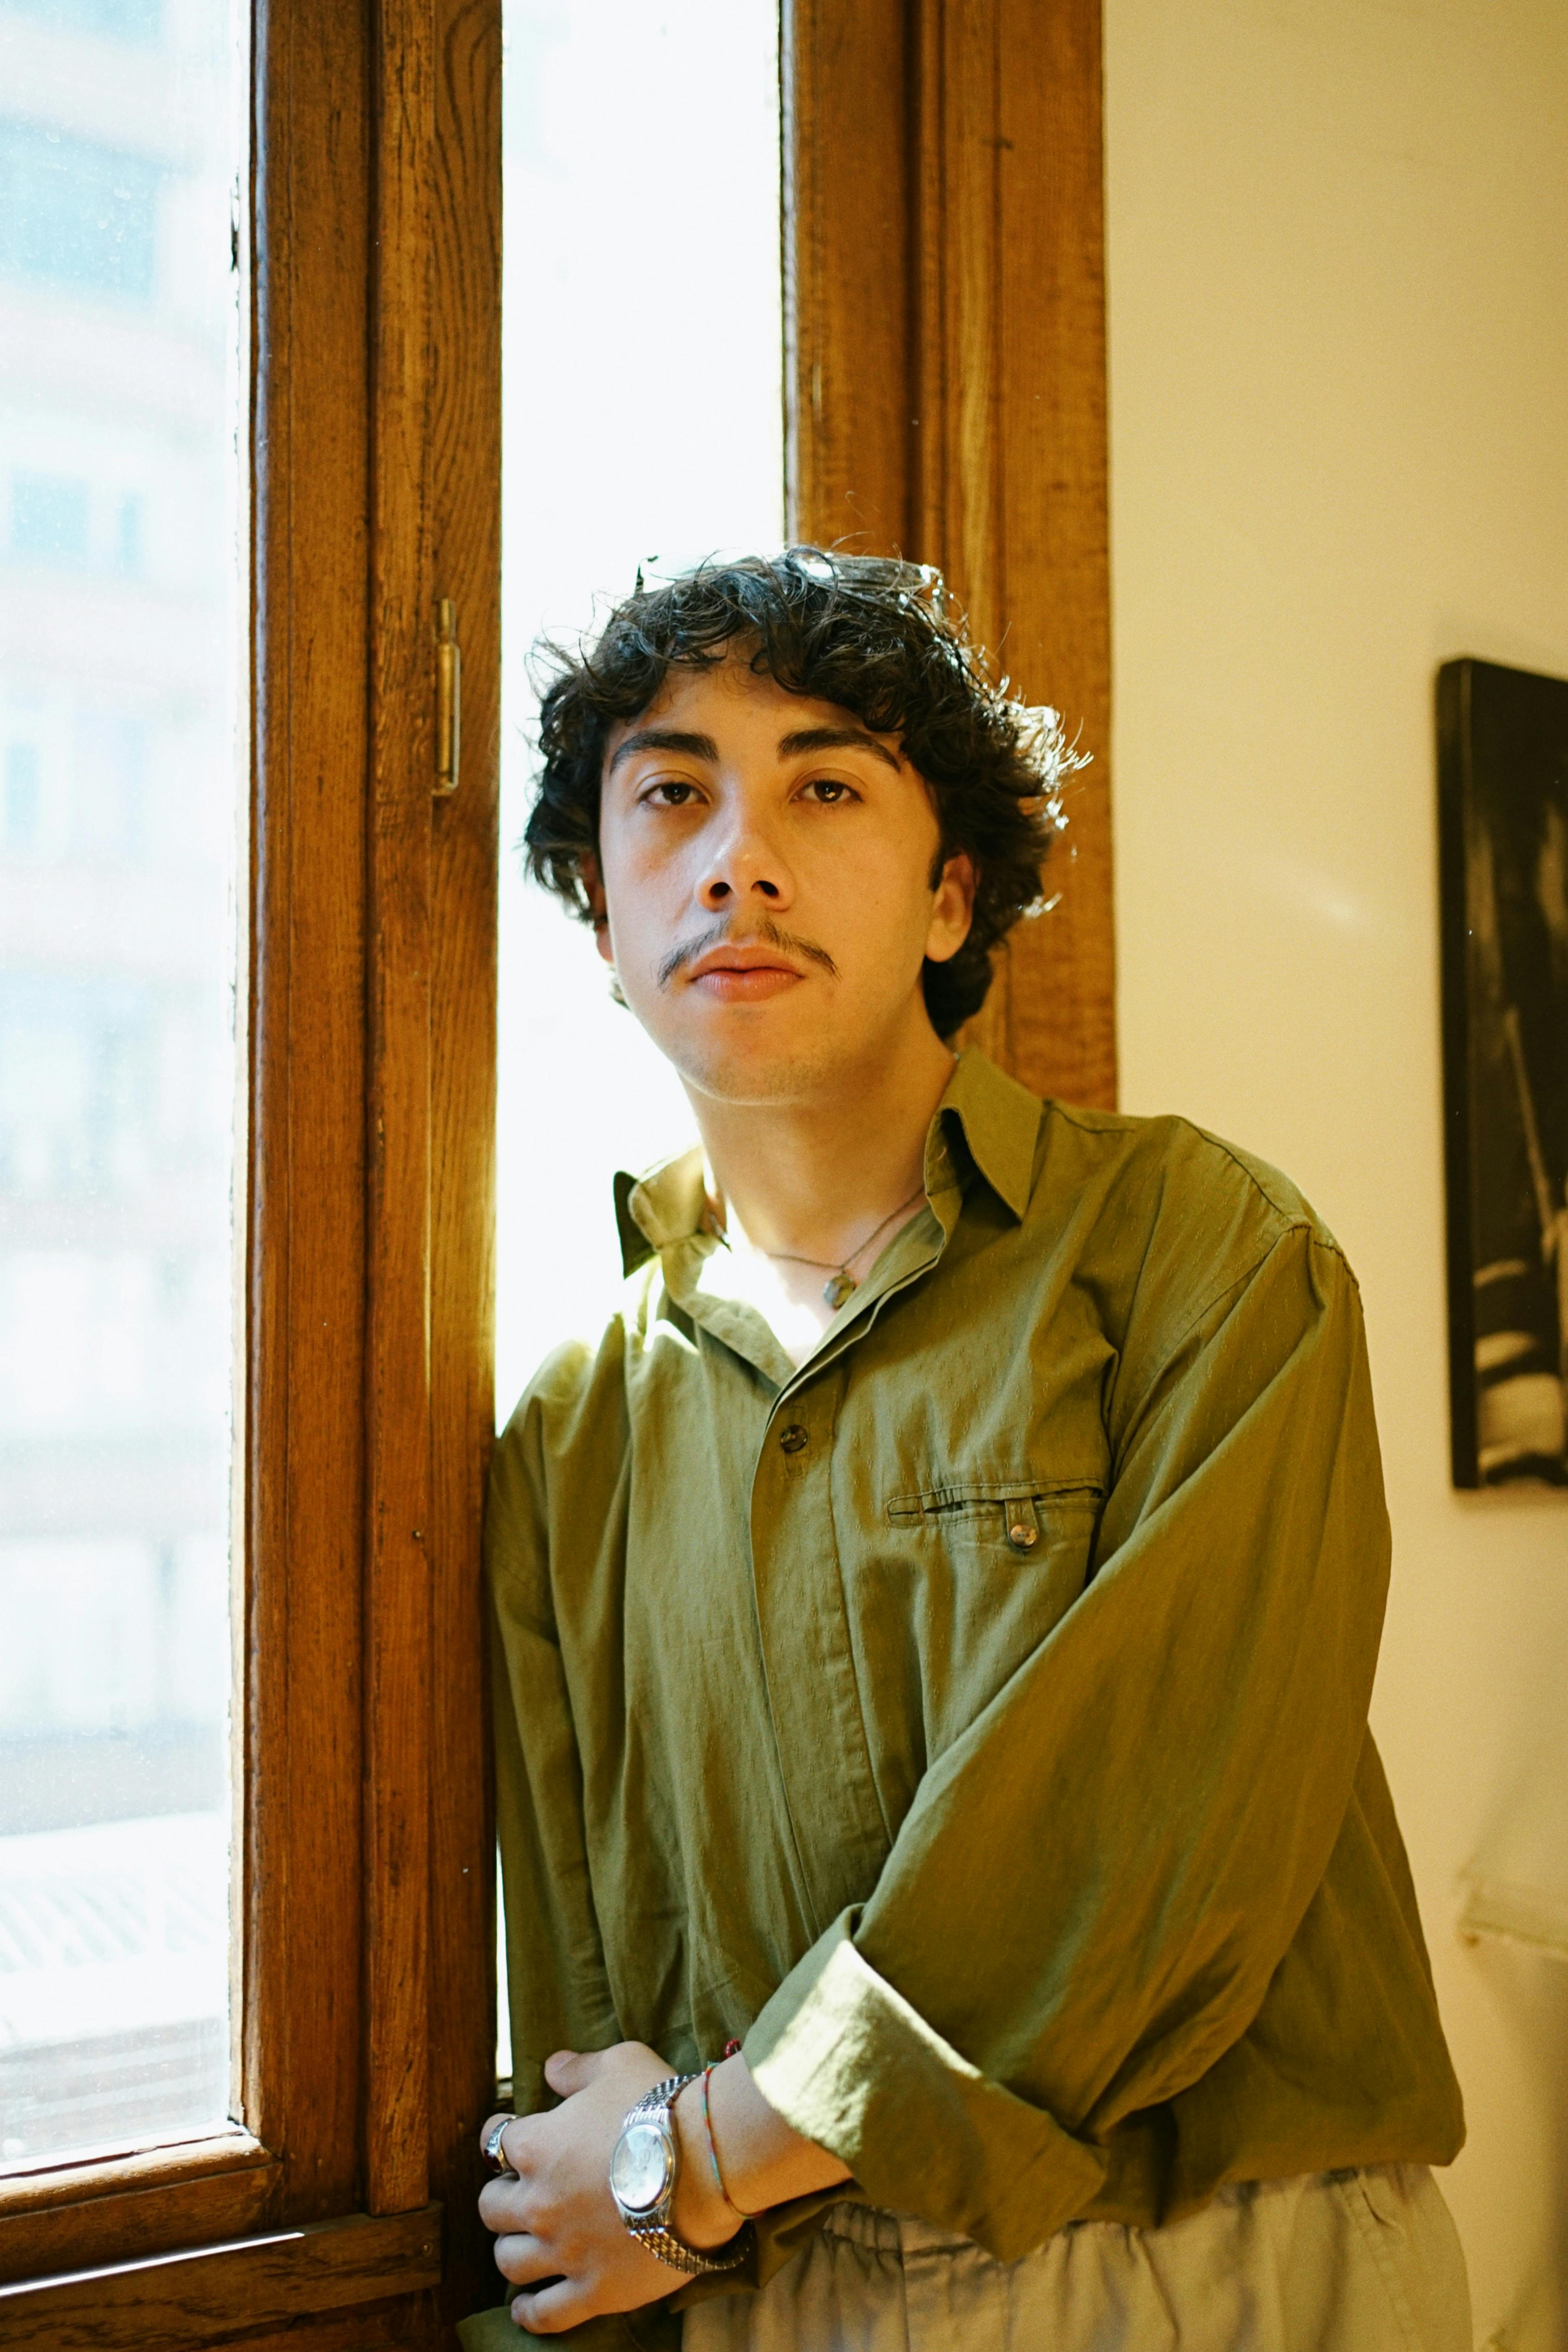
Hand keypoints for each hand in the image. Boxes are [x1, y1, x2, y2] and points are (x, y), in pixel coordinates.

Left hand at [476, 2043, 738, 2335]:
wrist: (705, 2163)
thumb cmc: (660, 2107)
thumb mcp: (619, 2064)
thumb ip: (578, 2069)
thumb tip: (551, 2067)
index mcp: (537, 2147)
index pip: (496, 2143)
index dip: (501, 2138)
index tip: (508, 2139)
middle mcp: (539, 2202)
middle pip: (492, 2208)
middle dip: (502, 2196)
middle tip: (521, 2192)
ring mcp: (564, 2251)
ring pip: (509, 2261)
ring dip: (512, 2249)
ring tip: (524, 2244)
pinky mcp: (592, 2290)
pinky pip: (545, 2313)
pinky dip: (529, 2312)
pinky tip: (526, 2306)